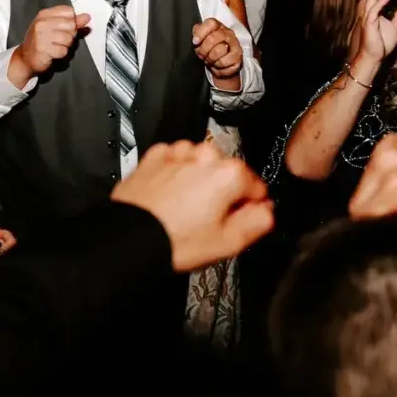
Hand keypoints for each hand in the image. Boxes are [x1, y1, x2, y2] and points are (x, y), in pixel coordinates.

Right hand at [10, 5, 90, 85]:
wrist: (25, 59)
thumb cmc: (41, 42)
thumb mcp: (55, 28)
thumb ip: (73, 22)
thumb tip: (87, 16)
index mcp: (44, 14)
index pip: (69, 11)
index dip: (71, 21)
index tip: (62, 28)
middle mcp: (41, 23)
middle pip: (71, 25)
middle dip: (69, 35)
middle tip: (58, 40)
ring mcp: (41, 36)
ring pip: (68, 38)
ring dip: (65, 46)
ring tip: (55, 46)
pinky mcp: (43, 49)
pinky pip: (63, 51)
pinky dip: (60, 54)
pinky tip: (52, 53)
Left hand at [111, 141, 273, 271]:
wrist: (129, 238)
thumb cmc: (174, 241)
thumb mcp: (228, 242)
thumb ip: (258, 222)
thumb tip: (267, 210)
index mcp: (229, 174)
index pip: (256, 186)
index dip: (249, 206)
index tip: (237, 219)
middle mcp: (205, 156)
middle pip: (228, 173)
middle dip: (223, 192)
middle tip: (208, 219)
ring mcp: (178, 153)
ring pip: (201, 164)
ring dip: (199, 180)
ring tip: (186, 209)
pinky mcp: (155, 156)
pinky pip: (175, 160)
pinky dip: (176, 173)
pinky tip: (169, 195)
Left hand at [192, 18, 242, 78]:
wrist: (219, 65)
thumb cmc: (209, 49)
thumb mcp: (200, 40)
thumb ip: (197, 34)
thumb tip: (196, 39)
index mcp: (217, 26)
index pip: (211, 23)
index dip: (201, 33)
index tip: (195, 42)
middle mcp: (228, 33)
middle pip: (214, 37)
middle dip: (204, 49)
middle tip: (201, 55)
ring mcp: (235, 44)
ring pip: (219, 50)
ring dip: (210, 58)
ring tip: (209, 60)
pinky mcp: (238, 56)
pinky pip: (224, 62)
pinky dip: (217, 66)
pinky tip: (217, 64)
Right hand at [349, 135, 396, 228]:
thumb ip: (396, 232)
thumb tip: (375, 237)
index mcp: (396, 187)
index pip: (359, 216)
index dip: (369, 229)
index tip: (379, 234)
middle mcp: (388, 163)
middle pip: (357, 200)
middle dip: (373, 212)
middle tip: (392, 220)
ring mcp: (389, 147)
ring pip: (364, 183)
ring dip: (376, 194)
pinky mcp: (393, 140)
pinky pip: (375, 167)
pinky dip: (384, 177)